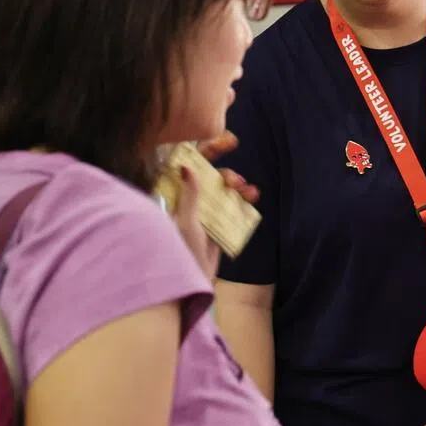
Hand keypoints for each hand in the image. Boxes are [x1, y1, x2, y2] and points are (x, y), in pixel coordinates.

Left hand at [173, 132, 259, 280]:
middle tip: (234, 168)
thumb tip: (186, 166)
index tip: (225, 140)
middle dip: (223, 167)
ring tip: (247, 190)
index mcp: (172, 196)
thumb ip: (190, 195)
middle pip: (207, 174)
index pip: (187, 164)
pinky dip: (242, 200)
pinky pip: (230, 206)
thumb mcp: (185, 222)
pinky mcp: (216, 225)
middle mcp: (186, 200)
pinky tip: (252, 196)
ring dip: (236, 184)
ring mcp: (202, 212)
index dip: (204, 149)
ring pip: (221, 189)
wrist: (192, 285)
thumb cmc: (180, 254)